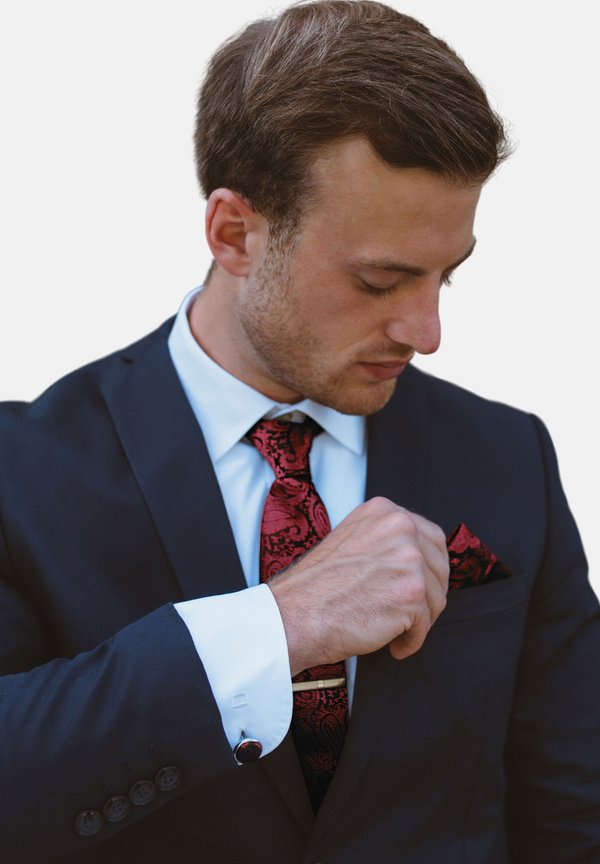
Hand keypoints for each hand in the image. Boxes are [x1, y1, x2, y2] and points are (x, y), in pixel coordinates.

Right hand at [268, 497, 448, 674]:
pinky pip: (425, 625)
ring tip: (393, 629)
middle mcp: (400, 528)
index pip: (431, 538)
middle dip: (427, 596)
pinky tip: (393, 644)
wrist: (295, 615)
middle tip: (409, 613)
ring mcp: (408, 560)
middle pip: (439, 567)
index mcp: (385, 511)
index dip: (428, 569)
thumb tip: (418, 559)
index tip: (419, 586)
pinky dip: (411, 640)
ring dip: (418, 620)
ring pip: (435, 598)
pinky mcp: (411, 594)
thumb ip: (386, 542)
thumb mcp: (352, 540)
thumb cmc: (316, 587)